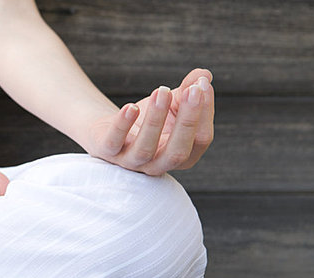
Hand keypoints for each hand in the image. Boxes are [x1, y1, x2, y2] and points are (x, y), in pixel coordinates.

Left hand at [85, 68, 214, 175]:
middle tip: (192, 91)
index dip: (205, 112)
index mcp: (182, 156)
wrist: (109, 128)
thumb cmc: (147, 119)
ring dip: (155, 120)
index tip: (202, 84)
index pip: (201, 139)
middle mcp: (158, 165)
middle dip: (187, 121)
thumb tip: (204, 75)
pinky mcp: (108, 152)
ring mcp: (132, 162)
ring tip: (161, 91)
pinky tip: (131, 107)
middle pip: (177, 152)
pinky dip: (123, 125)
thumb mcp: (171, 105)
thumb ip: (189, 90)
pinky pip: (114, 142)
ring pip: (145, 148)